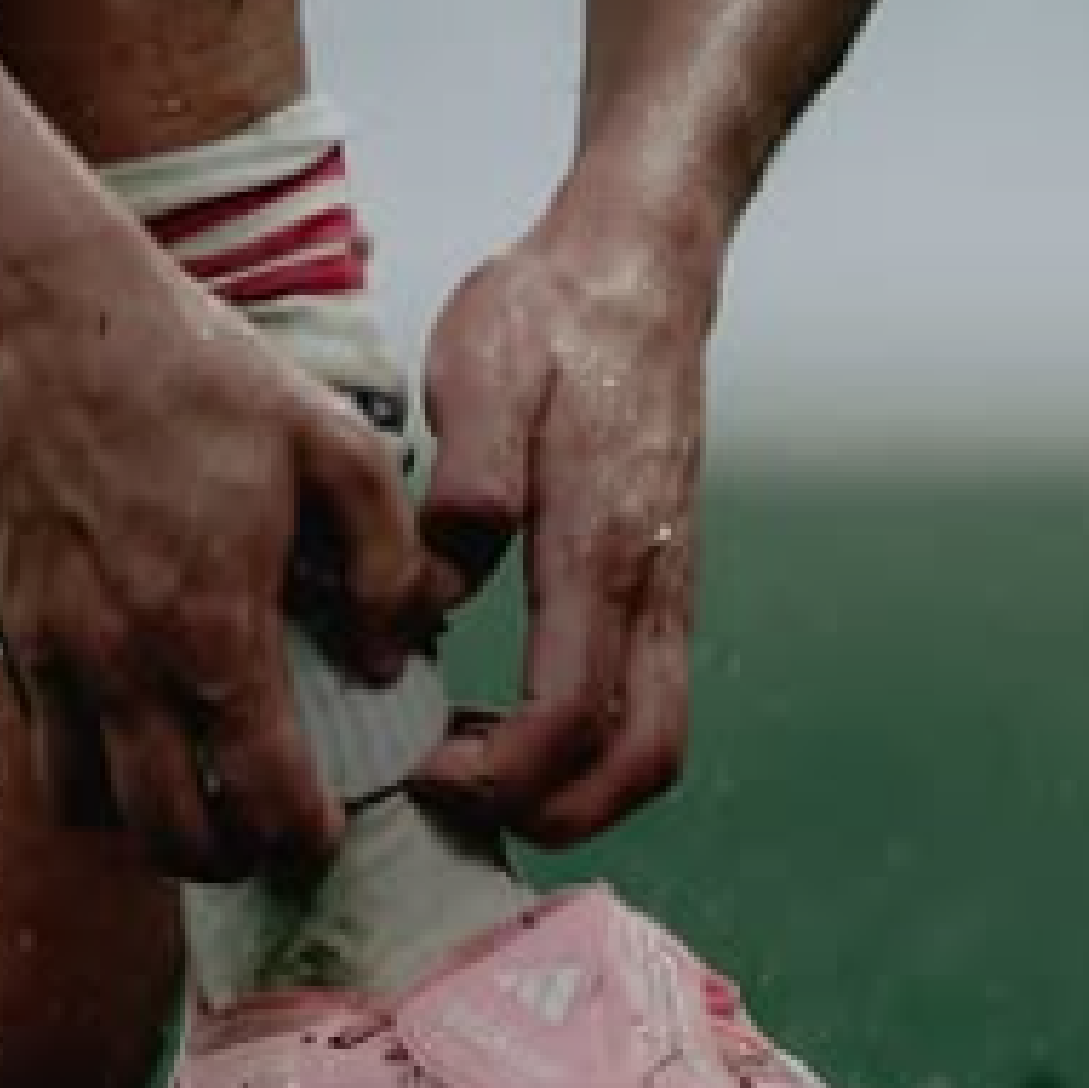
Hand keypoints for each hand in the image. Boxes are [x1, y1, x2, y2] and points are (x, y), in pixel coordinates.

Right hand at [0, 218, 437, 879]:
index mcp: (211, 622)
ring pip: (82, 806)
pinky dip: (84, 767)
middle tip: (262, 837)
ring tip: (191, 794)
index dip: (299, 837)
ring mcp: (50, 648)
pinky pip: (38, 742)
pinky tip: (131, 729)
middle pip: (163, 832)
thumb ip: (387, 560)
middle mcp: (119, 659)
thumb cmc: (201, 379)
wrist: (57, 322)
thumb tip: (393, 657)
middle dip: (225, 858)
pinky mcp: (8, 623)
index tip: (321, 835)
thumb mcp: (336, 445)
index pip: (259, 791)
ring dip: (141, 824)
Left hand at [413, 188, 710, 844]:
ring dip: (574, 785)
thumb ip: (468, 482)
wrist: (637, 272)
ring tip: (470, 765)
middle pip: (644, 759)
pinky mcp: (662, 576)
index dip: (497, 773)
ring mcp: (669, 583)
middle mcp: (653, 581)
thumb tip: (440, 588)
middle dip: (558, 814)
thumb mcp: (483, 373)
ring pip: (656, 735)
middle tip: (456, 802)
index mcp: (602, 543)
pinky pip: (645, 693)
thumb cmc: (550, 318)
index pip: (569, 713)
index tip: (419, 772)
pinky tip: (499, 711)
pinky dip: (585, 740)